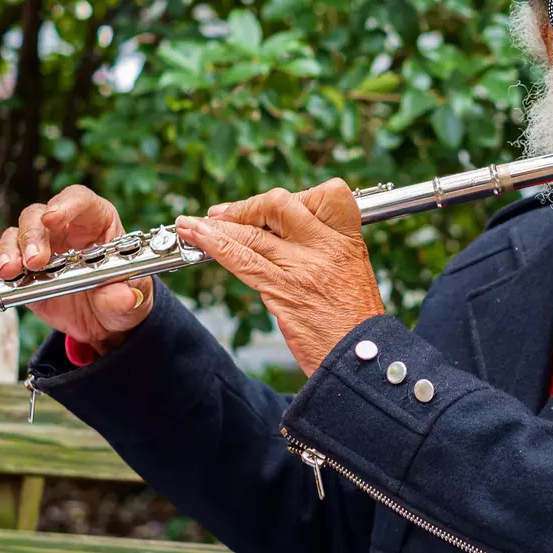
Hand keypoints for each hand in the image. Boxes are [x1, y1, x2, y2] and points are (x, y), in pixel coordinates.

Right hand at [0, 185, 153, 353]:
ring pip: (17, 234)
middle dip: (33, 235)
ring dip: (10, 250)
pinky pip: (6, 262)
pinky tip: (2, 282)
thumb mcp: (133, 299)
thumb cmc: (122, 296)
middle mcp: (65, 229)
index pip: (80, 200)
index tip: (53, 218)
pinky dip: (1, 271)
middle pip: (40, 215)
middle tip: (34, 260)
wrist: (106, 322)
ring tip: (11, 271)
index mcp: (97, 223)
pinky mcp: (25, 272)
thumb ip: (126, 297)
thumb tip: (124, 297)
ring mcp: (42, 248)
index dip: (66, 204)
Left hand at [175, 178, 384, 375]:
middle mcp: (327, 247)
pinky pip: (243, 260)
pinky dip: (215, 246)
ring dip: (216, 226)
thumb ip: (323, 249)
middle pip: (281, 204)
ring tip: (191, 226)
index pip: (326, 193)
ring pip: (253, 233)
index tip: (274, 208)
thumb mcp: (352, 272)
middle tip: (222, 215)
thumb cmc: (355, 321)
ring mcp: (304, 267)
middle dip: (246, 207)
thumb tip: (283, 233)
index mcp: (349, 239)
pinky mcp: (283, 291)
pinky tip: (198, 238)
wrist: (361, 359)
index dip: (297, 195)